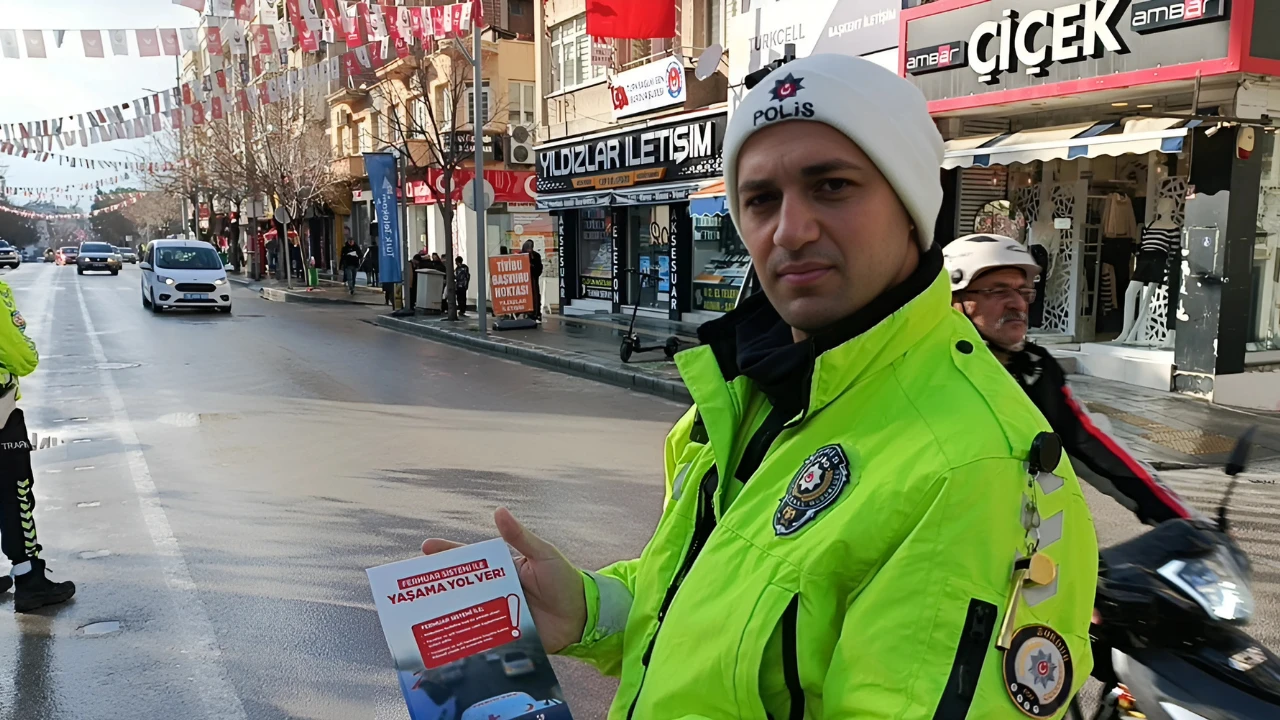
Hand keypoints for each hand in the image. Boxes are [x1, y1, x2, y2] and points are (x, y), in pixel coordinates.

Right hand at [422, 508, 586, 653]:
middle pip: (463, 588)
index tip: (425, 548)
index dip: (448, 554)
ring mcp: (499, 614)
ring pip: (468, 614)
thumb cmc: (565, 580)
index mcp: (502, 569)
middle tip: (414, 587)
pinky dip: (467, 640)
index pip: (471, 560)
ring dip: (448, 615)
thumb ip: (521, 537)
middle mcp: (496, 591)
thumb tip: (499, 511)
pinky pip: (483, 638)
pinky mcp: (505, 636)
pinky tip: (449, 644)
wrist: (584, 616)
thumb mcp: (543, 555)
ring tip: (423, 618)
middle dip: (439, 587)